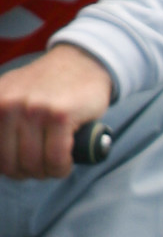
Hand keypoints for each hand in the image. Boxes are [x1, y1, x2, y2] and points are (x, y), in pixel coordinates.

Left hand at [0, 44, 112, 179]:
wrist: (80, 63)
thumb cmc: (49, 88)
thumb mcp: (12, 95)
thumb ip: (2, 120)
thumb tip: (1, 160)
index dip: (9, 168)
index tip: (23, 166)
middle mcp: (8, 104)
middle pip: (12, 165)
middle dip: (29, 173)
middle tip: (43, 166)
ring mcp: (33, 109)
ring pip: (34, 165)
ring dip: (48, 172)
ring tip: (56, 162)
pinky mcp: (59, 116)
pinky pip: (56, 160)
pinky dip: (62, 167)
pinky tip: (67, 160)